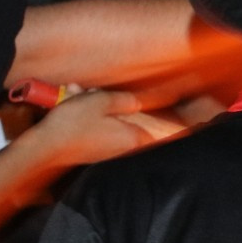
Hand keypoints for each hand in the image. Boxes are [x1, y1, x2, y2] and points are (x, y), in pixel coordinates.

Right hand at [25, 89, 186, 172]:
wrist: (42, 148)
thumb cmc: (72, 124)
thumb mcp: (101, 102)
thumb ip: (126, 101)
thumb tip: (143, 101)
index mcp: (133, 137)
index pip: (166, 135)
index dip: (181, 128)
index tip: (198, 125)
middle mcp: (124, 148)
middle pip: (136, 123)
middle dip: (123, 104)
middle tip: (109, 94)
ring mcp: (108, 150)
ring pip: (114, 122)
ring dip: (100, 105)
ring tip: (77, 92)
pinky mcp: (93, 150)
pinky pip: (98, 127)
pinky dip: (89, 113)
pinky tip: (72, 98)